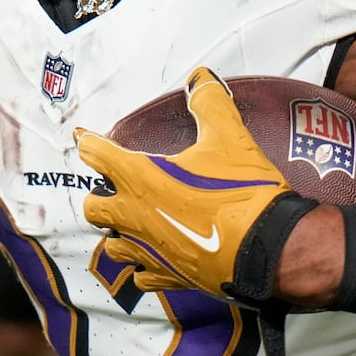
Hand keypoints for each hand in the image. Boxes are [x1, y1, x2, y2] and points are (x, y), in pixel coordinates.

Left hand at [75, 67, 296, 297]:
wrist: (268, 248)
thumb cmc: (244, 193)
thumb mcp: (229, 137)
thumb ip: (210, 104)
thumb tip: (200, 78)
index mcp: (140, 177)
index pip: (97, 154)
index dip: (90, 142)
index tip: (87, 139)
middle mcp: (134, 216)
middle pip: (93, 206)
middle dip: (101, 193)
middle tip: (118, 184)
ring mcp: (149, 250)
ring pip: (113, 244)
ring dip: (119, 231)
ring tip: (135, 220)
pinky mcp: (168, 276)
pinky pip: (142, 275)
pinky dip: (144, 265)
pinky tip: (156, 256)